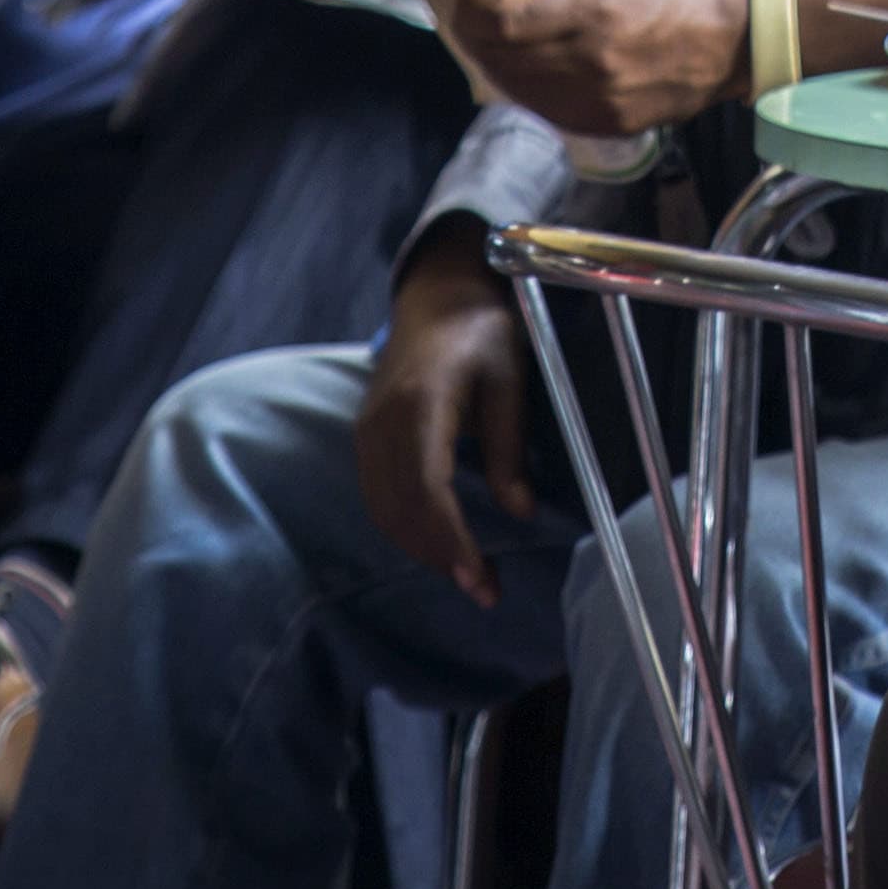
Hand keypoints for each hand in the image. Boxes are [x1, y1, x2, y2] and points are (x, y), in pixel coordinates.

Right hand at [354, 226, 536, 605]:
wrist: (438, 299)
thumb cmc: (482, 334)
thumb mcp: (510, 381)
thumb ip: (509, 447)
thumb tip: (521, 512)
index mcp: (422, 402)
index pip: (428, 487)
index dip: (450, 538)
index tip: (476, 577)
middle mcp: (384, 421)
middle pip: (402, 508)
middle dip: (441, 556)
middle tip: (484, 590)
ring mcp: (368, 430)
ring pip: (384, 509)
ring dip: (422, 548)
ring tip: (469, 575)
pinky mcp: (366, 436)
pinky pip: (378, 494)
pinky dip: (406, 527)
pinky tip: (440, 544)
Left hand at [445, 0, 746, 135]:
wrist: (735, 38)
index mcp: (592, 9)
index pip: (501, 21)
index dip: (469, 11)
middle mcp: (589, 60)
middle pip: (500, 57)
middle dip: (472, 36)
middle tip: (467, 17)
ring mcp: (598, 99)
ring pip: (517, 89)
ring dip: (493, 65)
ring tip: (489, 44)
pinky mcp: (607, 123)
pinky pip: (546, 109)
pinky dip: (525, 89)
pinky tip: (524, 69)